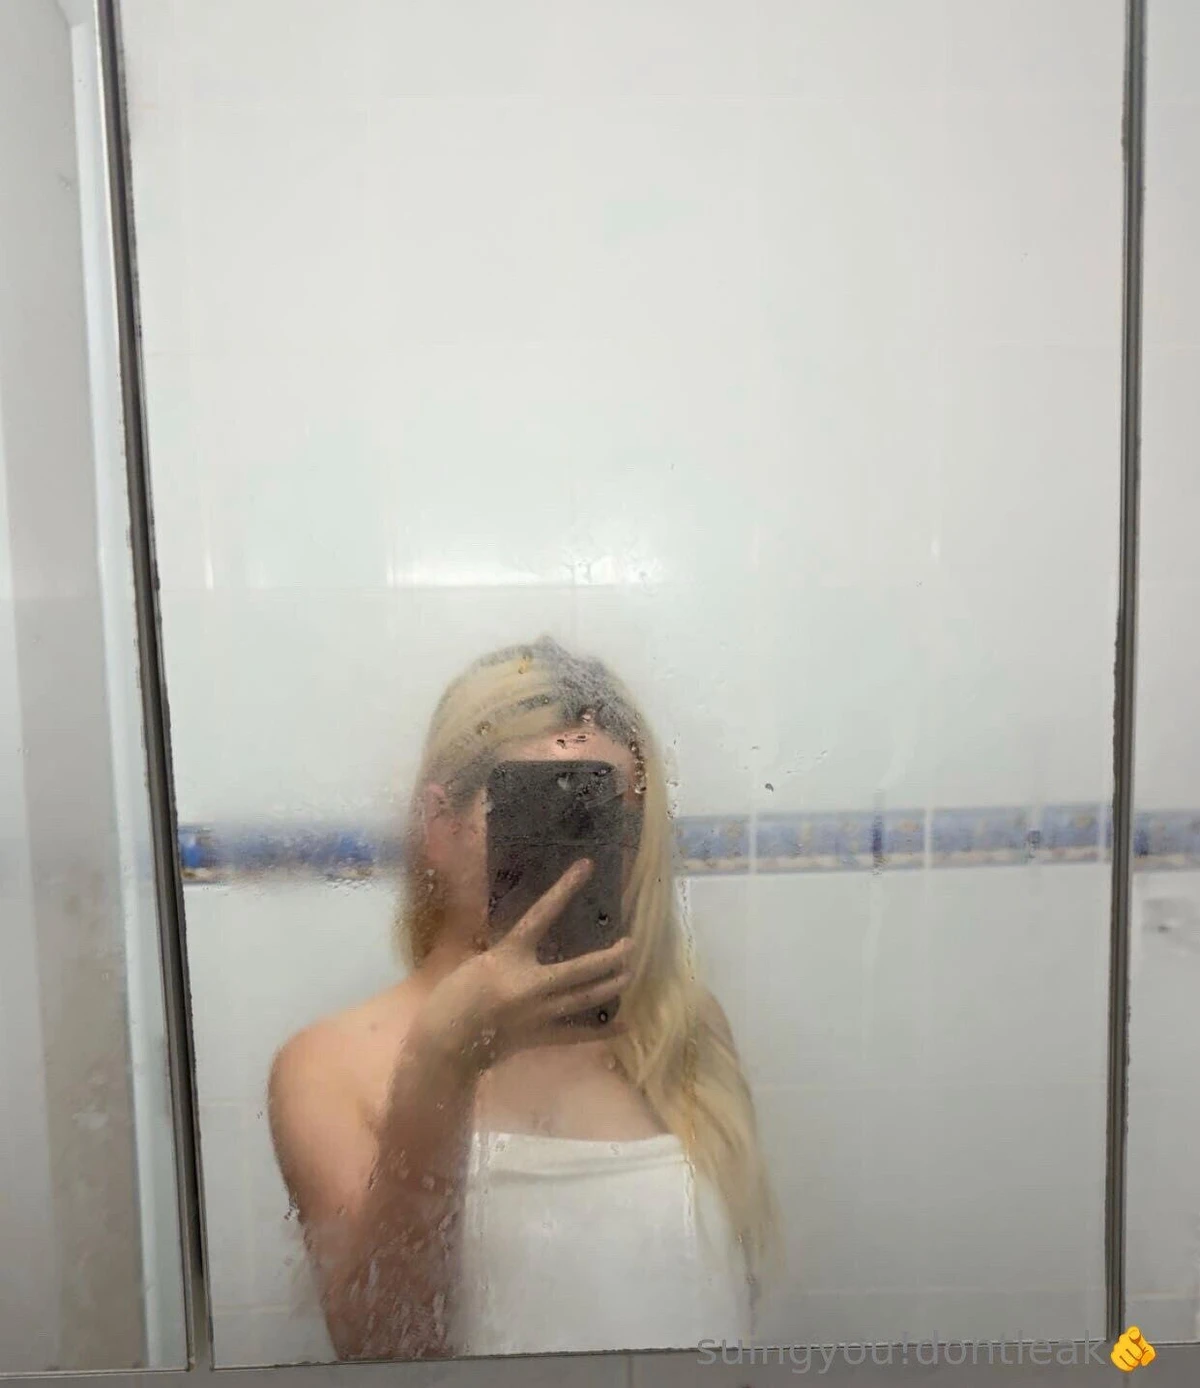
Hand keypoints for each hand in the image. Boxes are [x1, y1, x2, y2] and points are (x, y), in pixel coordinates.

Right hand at [415, 860, 633, 1072]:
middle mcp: (531, 984)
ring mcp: (539, 1014)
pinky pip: (578, 1034)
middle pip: (583, 968)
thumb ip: (503, 952)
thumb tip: (522, 942)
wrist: (444, 1046)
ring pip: (587, 998)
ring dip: (612, 985)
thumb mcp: (474, 963)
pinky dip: (603, 1030)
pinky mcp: (540, 1038)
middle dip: (611, 956)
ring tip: (629, 973)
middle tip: (632, 944)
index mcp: (509, 957)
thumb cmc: (450, 1000)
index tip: (587, 866)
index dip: (565, 888)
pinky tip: (624, 1024)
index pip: (542, 914)